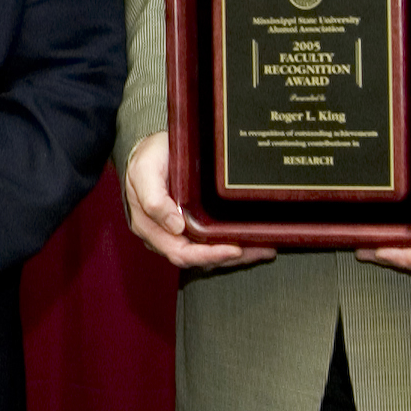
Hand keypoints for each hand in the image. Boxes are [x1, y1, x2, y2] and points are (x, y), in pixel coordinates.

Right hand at [121, 131, 275, 269]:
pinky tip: (252, 241)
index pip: (180, 252)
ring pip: (208, 255)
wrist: (148, 150)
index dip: (207, 255)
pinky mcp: (190, 228)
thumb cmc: (147, 159)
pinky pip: (211, 244)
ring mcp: (177, 233)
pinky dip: (232, 245)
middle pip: (198, 259)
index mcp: (149, 227)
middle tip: (260, 249)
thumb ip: (154, 199)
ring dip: (237, 255)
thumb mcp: (146, 171)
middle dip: (230, 258)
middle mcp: (163, 235)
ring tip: (264, 248)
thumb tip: (175, 226)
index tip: (234, 249)